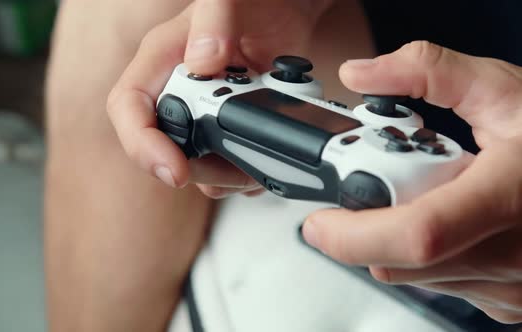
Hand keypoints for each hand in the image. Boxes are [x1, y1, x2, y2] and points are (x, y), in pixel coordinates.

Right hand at [107, 0, 332, 198]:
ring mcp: (199, 111)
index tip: (174, 170)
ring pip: (193, 162)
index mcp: (162, 58)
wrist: (288, 12)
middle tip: (230, 169)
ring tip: (251, 163)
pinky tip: (257, 160)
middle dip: (194, 169)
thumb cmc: (253, 0)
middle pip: (161, 146)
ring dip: (222, 175)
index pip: (129, 107)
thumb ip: (215, 20)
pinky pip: (220, 162)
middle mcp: (175, 89)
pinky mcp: (224, 125)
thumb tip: (202, 62)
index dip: (142, 145)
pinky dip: (240, 171)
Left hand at [302, 41, 521, 323]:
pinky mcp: (510, 303)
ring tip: (432, 196)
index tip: (317, 222)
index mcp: (509, 197)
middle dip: (368, 226)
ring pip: (416, 276)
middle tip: (380, 187)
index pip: (417, 234)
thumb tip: (362, 74)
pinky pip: (443, 285)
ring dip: (399, 239)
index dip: (352, 235)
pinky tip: (452, 222)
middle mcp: (514, 256)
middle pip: (399, 260)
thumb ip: (427, 72)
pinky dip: (430, 255)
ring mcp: (513, 287)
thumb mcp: (504, 89)